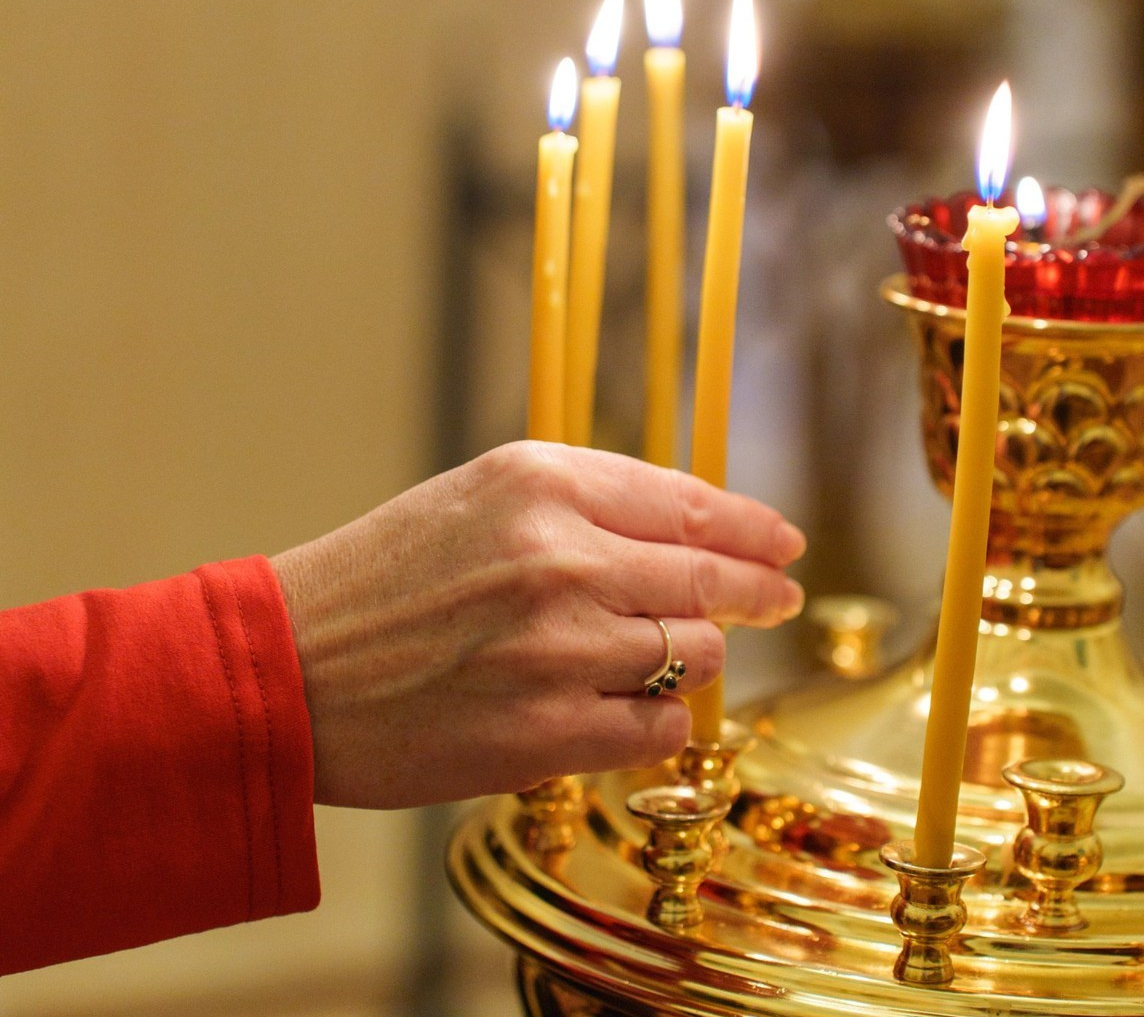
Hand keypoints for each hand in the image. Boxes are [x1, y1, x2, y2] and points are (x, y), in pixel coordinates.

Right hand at [272, 441, 804, 807]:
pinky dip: (657, 719)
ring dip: (695, 656)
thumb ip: (584, 504)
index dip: (750, 527)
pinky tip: (631, 708)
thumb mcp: (478, 497)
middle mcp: (560, 556)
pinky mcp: (546, 733)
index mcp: (541, 482)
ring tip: (676, 655)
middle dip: (757, 591)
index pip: (686, 505)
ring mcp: (558, 648)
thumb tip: (689, 536)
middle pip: (707, 580)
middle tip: (779, 598)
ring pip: (693, 654)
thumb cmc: (382, 579)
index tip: (783, 542)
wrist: (288, 668)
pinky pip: (655, 728)